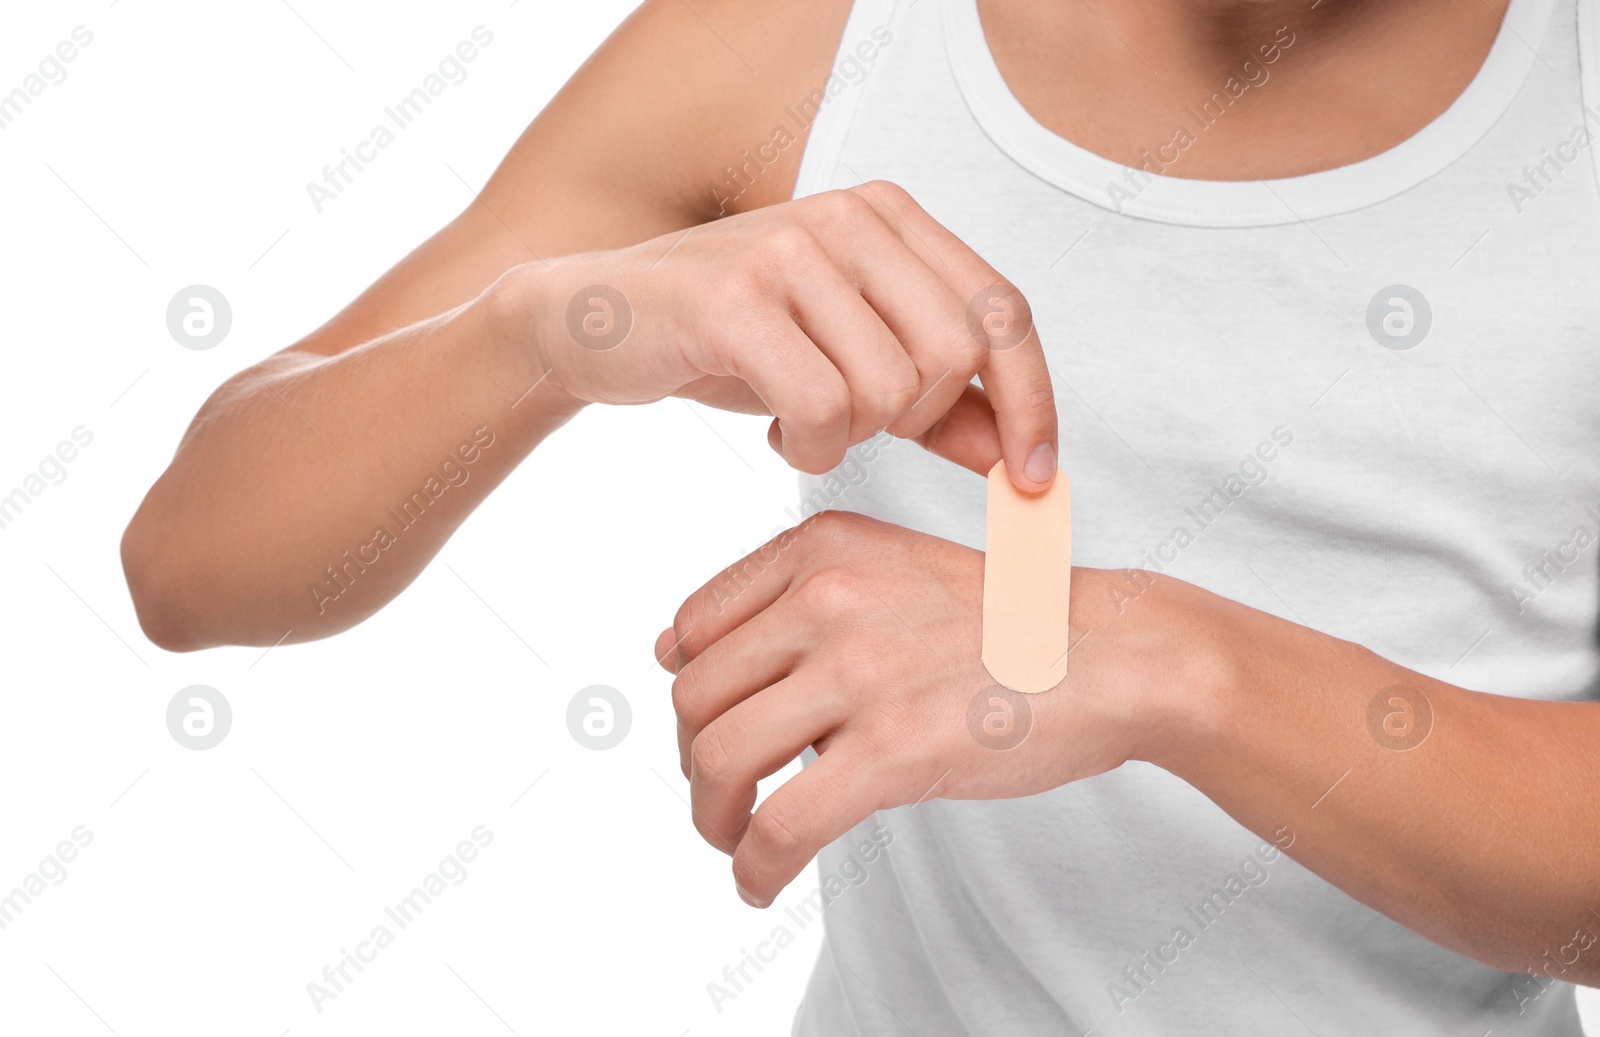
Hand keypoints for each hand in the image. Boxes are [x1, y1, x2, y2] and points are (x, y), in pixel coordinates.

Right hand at [506, 181, 1058, 490]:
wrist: (595, 321)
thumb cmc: (732, 341)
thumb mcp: (846, 363)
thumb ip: (936, 404)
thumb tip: (1021, 459)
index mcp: (889, 216)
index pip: (1002, 311)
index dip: (1032, 400)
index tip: (1035, 479)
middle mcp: (849, 216)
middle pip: (953, 356)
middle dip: (914, 421)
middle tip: (855, 423)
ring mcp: (790, 250)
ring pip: (888, 390)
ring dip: (849, 437)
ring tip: (800, 423)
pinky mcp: (734, 298)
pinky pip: (821, 409)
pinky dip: (806, 448)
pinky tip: (773, 435)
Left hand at [653, 510, 1222, 906]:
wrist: (1118, 655)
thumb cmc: (1007, 625)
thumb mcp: (889, 571)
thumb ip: (793, 601)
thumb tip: (668, 651)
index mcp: (822, 548)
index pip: (693, 627)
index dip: (687, 692)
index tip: (707, 730)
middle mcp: (828, 597)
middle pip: (693, 696)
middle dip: (694, 761)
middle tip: (725, 797)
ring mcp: (860, 672)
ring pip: (718, 758)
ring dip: (712, 817)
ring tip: (737, 842)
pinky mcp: (893, 748)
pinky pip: (780, 825)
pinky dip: (755, 867)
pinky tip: (762, 882)